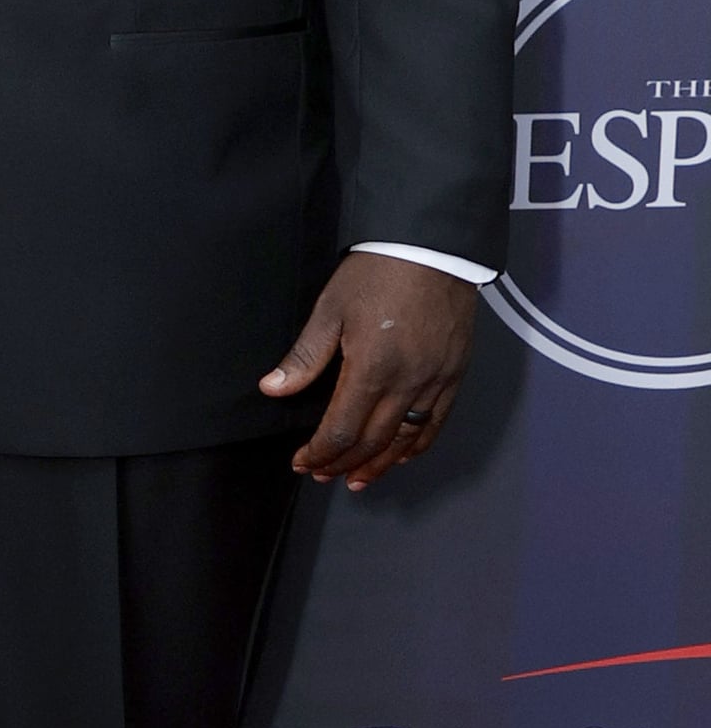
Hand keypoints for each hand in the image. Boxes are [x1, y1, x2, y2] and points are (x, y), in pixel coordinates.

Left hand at [261, 256, 476, 491]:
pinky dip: (416, 446)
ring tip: (356, 479)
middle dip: (343, 463)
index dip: (320, 453)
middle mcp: (407, 383)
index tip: (302, 461)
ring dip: (379, 465)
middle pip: (372, 443)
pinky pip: (436, 423)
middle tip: (322, 473)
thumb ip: (304, 357)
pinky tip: (399, 456)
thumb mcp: (330, 310)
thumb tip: (273, 388)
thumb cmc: (378, 272)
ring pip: (405, 441)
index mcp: (371, 370)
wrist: (433, 247)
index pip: (341, 431)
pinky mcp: (454, 374)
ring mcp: (435, 382)